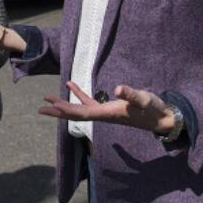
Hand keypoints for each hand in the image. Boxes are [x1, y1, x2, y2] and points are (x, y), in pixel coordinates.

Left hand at [39, 82, 172, 132]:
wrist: (161, 118)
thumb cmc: (153, 109)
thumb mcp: (143, 99)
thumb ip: (131, 95)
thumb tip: (118, 89)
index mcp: (108, 114)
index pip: (83, 113)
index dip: (67, 110)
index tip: (52, 106)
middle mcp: (103, 115)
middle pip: (76, 114)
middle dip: (58, 111)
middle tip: (40, 107)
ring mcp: (105, 112)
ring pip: (80, 109)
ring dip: (64, 104)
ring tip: (48, 98)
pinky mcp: (109, 108)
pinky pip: (89, 102)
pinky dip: (79, 93)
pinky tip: (70, 84)